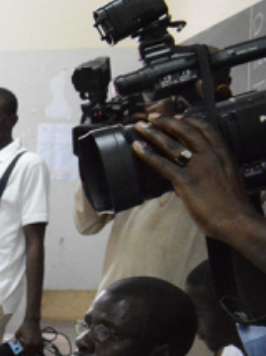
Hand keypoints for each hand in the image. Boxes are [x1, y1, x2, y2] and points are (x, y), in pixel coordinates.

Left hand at [16, 318, 43, 355]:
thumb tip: (14, 345)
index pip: (25, 352)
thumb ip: (16, 340)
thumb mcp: (18, 334)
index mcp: (28, 343)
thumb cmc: (24, 327)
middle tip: (24, 353)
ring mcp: (38, 343)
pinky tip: (33, 349)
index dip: (22, 353)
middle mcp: (34, 344)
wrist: (32, 322)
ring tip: (28, 351)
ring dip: (32, 352)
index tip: (20, 353)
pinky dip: (37, 349)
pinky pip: (40, 348)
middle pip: (31, 353)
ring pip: (36, 351)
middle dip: (27, 354)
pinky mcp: (41, 340)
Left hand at [131, 114, 261, 243]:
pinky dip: (148, 154)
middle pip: (186, 131)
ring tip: (141, 127)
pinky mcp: (186, 181)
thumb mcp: (230, 178)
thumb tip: (202, 172)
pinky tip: (137, 148)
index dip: (189, 121)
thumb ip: (216, 170)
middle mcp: (212, 156)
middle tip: (152, 116)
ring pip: (172, 144)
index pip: (206, 129)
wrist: (237, 220)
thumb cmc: (234, 205)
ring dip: (154, 133)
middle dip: (167, 121)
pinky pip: (163, 164)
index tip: (177, 116)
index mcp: (224, 154)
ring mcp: (198, 167)